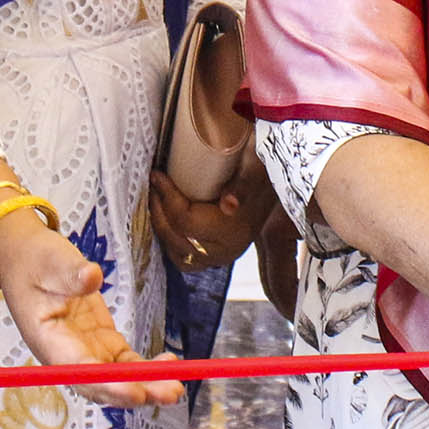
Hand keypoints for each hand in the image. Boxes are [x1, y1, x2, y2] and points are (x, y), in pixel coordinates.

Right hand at [0, 211, 183, 407]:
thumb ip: (71, 273)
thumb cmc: (34, 261)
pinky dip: (145, 368)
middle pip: (102, 383)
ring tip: (175, 388)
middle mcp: (66, 355)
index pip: (80, 371)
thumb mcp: (50, 261)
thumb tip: (92, 277)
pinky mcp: (100, 342)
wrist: (25, 259)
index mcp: (48, 340)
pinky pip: (125, 362)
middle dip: (136, 391)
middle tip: (170, 392)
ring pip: (117, 378)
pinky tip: (168, 366)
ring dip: (147, 385)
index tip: (135, 391)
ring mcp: (85, 350)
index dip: (108, 384)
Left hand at [151, 158, 274, 274]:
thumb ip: (243, 185)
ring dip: (161, 226)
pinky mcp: (214, 258)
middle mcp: (226, 250)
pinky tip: (166, 220)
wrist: (275, 185)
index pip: (188, 222)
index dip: (167, 198)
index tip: (157, 175)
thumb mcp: (256, 170)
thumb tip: (229, 204)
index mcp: (235, 231)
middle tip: (152, 184)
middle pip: (178, 237)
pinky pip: (184, 259)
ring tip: (156, 200)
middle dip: (159, 209)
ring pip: (177, 252)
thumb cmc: (262, 171)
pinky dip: (170, 241)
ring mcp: (220, 258)